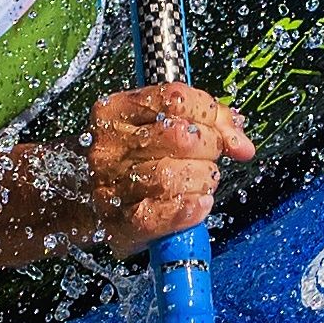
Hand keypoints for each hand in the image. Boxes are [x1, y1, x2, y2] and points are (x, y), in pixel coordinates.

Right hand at [84, 80, 253, 257]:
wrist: (80, 201)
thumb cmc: (131, 159)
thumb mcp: (157, 126)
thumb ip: (206, 122)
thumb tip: (243, 145)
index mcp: (115, 112)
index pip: (175, 98)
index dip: (210, 113)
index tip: (223, 129)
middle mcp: (108, 146)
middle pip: (180, 137)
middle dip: (210, 149)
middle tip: (209, 158)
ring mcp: (109, 185)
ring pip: (173, 176)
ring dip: (202, 181)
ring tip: (200, 183)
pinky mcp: (119, 224)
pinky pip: (164, 214)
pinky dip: (190, 209)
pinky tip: (197, 204)